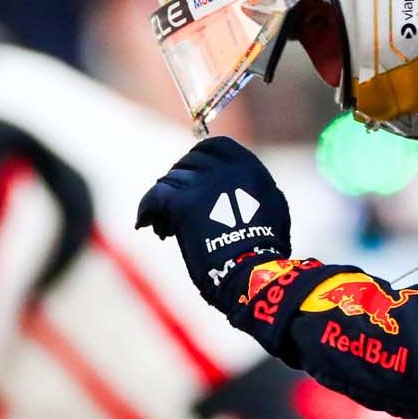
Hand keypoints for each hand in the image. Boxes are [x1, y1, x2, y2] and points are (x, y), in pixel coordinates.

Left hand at [136, 137, 291, 310]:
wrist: (253, 272)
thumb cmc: (266, 248)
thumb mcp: (272, 204)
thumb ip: (252, 185)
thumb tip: (236, 179)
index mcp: (247, 166)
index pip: (214, 146)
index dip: (198, 158)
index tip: (192, 174)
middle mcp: (223, 169)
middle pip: (187, 163)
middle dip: (181, 182)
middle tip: (178, 206)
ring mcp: (201, 184)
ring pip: (169, 181)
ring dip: (166, 200)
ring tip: (167, 226)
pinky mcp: (181, 203)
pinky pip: (153, 197)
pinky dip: (146, 210)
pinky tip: (145, 223)